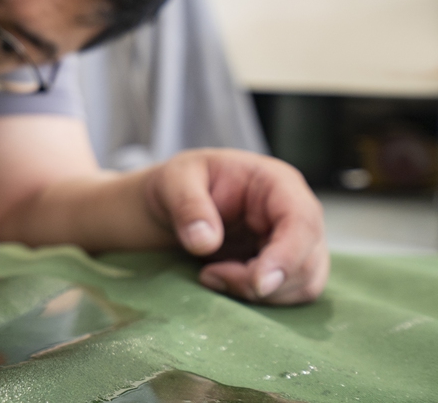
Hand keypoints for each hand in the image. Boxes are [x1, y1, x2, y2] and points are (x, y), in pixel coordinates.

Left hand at [144, 149, 328, 304]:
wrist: (173, 202)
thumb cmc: (180, 183)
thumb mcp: (174, 181)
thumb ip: (188, 206)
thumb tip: (205, 242)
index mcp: (276, 183)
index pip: (301, 221)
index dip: (287, 257)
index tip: (258, 285)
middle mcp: (295, 212)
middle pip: (307, 260)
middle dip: (261, 281)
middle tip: (210, 275)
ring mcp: (294, 241)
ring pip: (303, 283)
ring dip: (258, 294)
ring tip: (210, 275)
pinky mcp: (284, 266)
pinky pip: (288, 294)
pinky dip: (256, 299)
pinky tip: (221, 281)